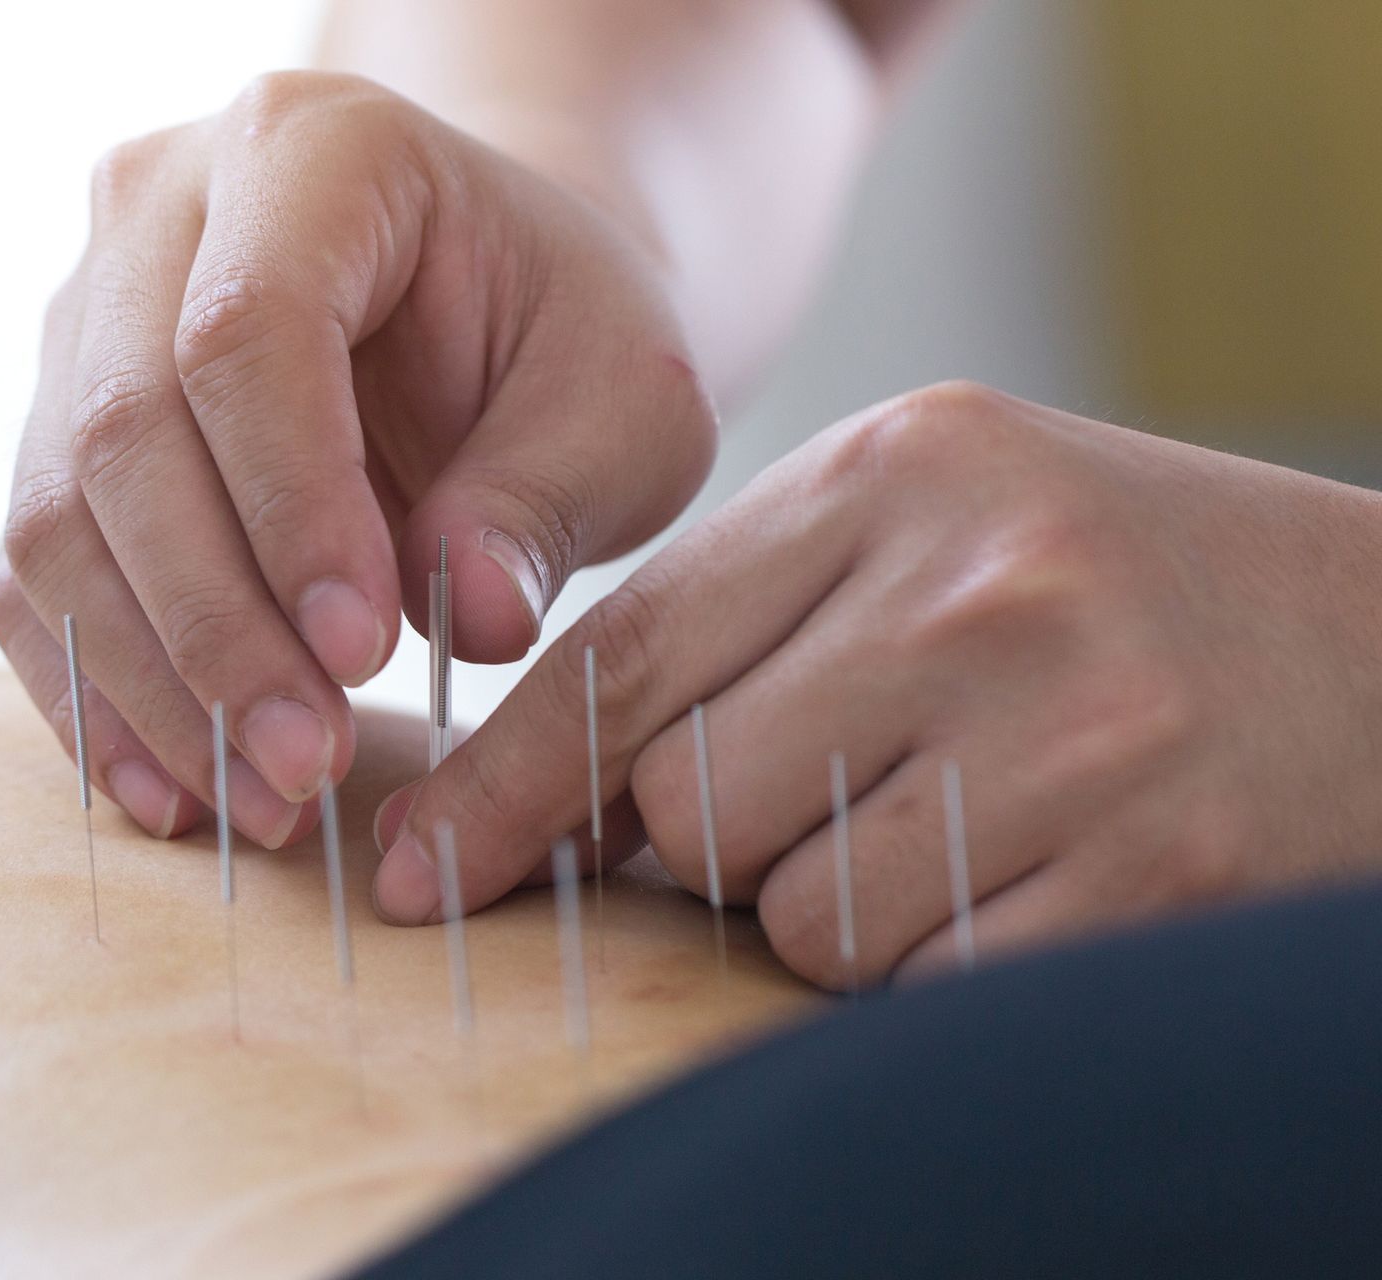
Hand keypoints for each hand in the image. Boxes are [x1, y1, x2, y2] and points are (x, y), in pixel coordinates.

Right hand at [0, 72, 714, 847]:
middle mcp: (158, 210)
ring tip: (256, 801)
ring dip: (147, 683)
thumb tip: (473, 620)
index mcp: (309, 148)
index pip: (245, 332)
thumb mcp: (622, 399)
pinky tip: (172, 790)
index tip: (364, 656)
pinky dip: (90, 692)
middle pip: (124, 430)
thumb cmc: (562, 334)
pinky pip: (29, 573)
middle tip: (305, 766)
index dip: (290, 507)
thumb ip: (550, 495)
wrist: (487, 304)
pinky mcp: (55, 425)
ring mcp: (84, 315)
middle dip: (212, 626)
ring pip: (55, 514)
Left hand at [374, 381, 1381, 986]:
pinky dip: (940, 958)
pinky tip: (1031, 871)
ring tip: (962, 820)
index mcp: (897, 470)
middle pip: (690, 802)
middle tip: (842, 788)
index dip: (502, 784)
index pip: (624, 654)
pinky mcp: (1151, 870)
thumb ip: (745, 629)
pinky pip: (925, 981)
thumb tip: (562, 809)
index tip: (419, 871)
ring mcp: (1076, 725)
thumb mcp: (926, 530)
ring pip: (799, 916)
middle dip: (722, 840)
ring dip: (841, 907)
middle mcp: (979, 583)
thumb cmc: (1112, 586)